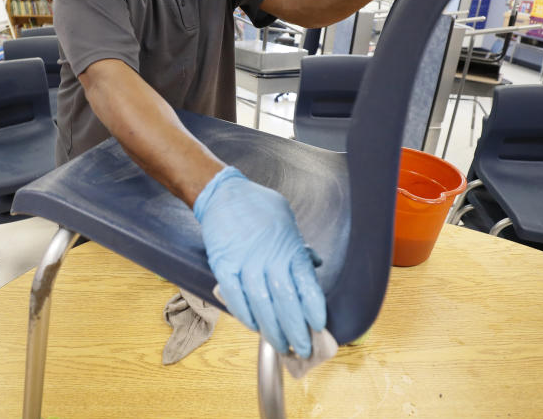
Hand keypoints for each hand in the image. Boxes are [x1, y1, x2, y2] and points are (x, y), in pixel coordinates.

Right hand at [193, 166, 325, 356]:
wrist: (222, 194)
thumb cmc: (257, 205)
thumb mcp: (287, 220)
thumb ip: (299, 246)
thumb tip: (314, 264)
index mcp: (289, 248)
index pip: (307, 286)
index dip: (314, 309)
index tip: (319, 326)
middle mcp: (269, 259)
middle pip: (286, 303)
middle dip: (296, 330)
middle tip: (303, 349)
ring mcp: (245, 264)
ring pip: (262, 306)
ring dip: (272, 330)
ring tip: (281, 346)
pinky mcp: (224, 267)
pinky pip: (236, 298)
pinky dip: (245, 316)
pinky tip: (254, 327)